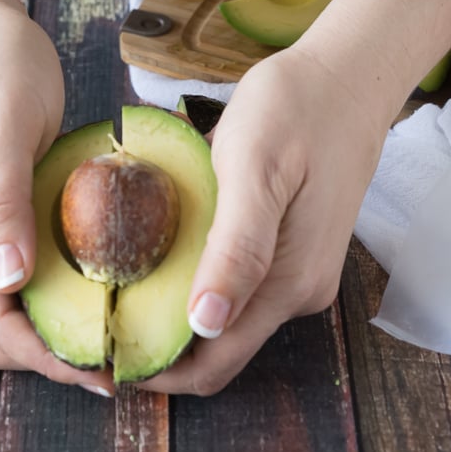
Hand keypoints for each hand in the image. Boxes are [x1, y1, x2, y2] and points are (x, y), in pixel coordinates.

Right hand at [0, 3, 113, 393]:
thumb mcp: (2, 125)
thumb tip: (8, 278)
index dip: (40, 352)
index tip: (94, 368)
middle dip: (45, 358)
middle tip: (107, 365)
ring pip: (3, 314)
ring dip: (49, 337)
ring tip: (105, 342)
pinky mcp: (0, 222)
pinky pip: (19, 284)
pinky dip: (51, 305)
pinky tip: (90, 301)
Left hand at [137, 46, 389, 394]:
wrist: (343, 80)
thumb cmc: (295, 111)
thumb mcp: (254, 171)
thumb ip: (237, 250)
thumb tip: (206, 323)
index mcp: (288, 281)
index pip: (216, 360)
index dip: (161, 370)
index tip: (109, 358)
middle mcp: (297, 291)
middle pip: (220, 349)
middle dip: (161, 350)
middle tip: (107, 327)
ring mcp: (298, 273)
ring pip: (226, 320)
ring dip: (177, 319)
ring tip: (125, 296)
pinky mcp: (292, 252)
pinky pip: (237, 288)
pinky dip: (197, 287)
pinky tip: (166, 263)